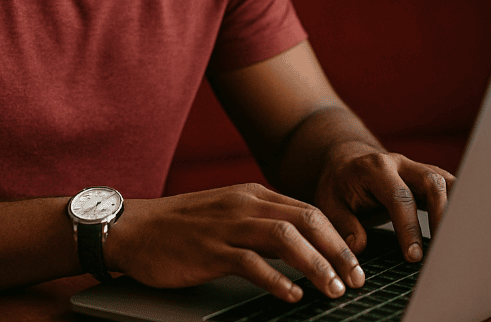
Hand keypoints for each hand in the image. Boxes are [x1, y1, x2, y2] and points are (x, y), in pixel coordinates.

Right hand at [105, 184, 364, 301]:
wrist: (133, 228)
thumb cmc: (181, 226)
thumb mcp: (228, 214)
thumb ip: (262, 223)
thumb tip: (302, 245)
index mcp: (252, 195)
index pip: (308, 210)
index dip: (338, 237)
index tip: (356, 262)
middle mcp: (244, 205)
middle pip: (306, 220)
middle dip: (337, 250)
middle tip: (356, 278)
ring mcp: (227, 225)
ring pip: (285, 238)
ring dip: (315, 264)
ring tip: (333, 288)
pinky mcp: (209, 249)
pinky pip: (251, 262)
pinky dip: (277, 280)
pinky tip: (292, 295)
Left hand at [314, 144, 455, 261]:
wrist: (347, 163)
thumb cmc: (339, 186)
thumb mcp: (329, 204)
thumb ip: (343, 224)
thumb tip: (359, 247)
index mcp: (375, 169)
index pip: (399, 197)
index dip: (408, 227)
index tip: (413, 256)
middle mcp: (400, 164)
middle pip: (432, 183)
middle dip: (441, 217)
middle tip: (443, 251)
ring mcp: (417, 168)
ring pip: (447, 182)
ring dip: (456, 210)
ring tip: (459, 242)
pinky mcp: (428, 177)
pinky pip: (451, 187)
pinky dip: (460, 206)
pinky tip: (463, 229)